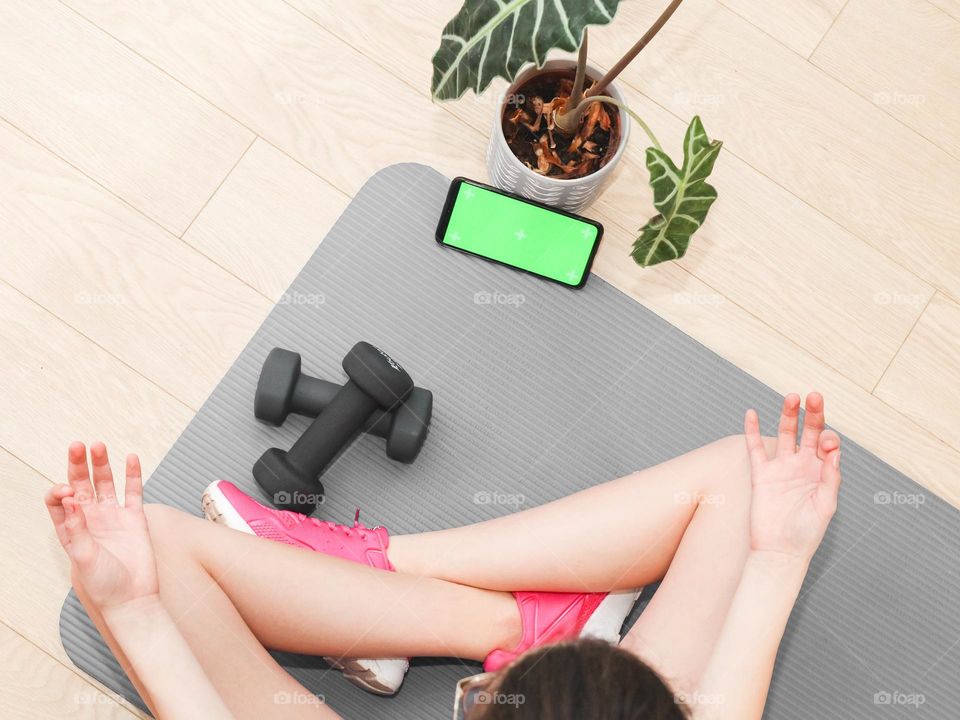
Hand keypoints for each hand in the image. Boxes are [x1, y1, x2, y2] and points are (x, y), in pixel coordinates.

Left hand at [45, 442, 158, 610]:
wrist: (132, 600)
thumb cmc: (103, 587)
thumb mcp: (83, 558)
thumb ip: (77, 527)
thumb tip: (69, 498)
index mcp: (70, 530)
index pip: (58, 500)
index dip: (61, 491)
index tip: (70, 492)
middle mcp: (89, 519)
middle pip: (80, 484)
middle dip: (77, 465)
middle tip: (78, 446)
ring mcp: (113, 517)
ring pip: (105, 484)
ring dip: (101, 465)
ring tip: (98, 446)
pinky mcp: (135, 519)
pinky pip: (133, 491)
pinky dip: (132, 475)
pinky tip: (130, 459)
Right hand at [744, 392, 841, 561]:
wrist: (780, 551)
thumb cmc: (806, 533)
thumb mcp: (826, 507)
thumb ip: (830, 479)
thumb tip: (833, 453)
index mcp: (822, 473)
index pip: (828, 445)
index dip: (829, 439)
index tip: (826, 443)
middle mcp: (802, 466)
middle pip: (808, 433)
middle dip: (812, 414)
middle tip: (815, 396)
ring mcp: (781, 468)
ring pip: (785, 435)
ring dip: (788, 416)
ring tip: (791, 398)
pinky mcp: (761, 474)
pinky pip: (756, 448)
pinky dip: (753, 430)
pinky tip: (753, 413)